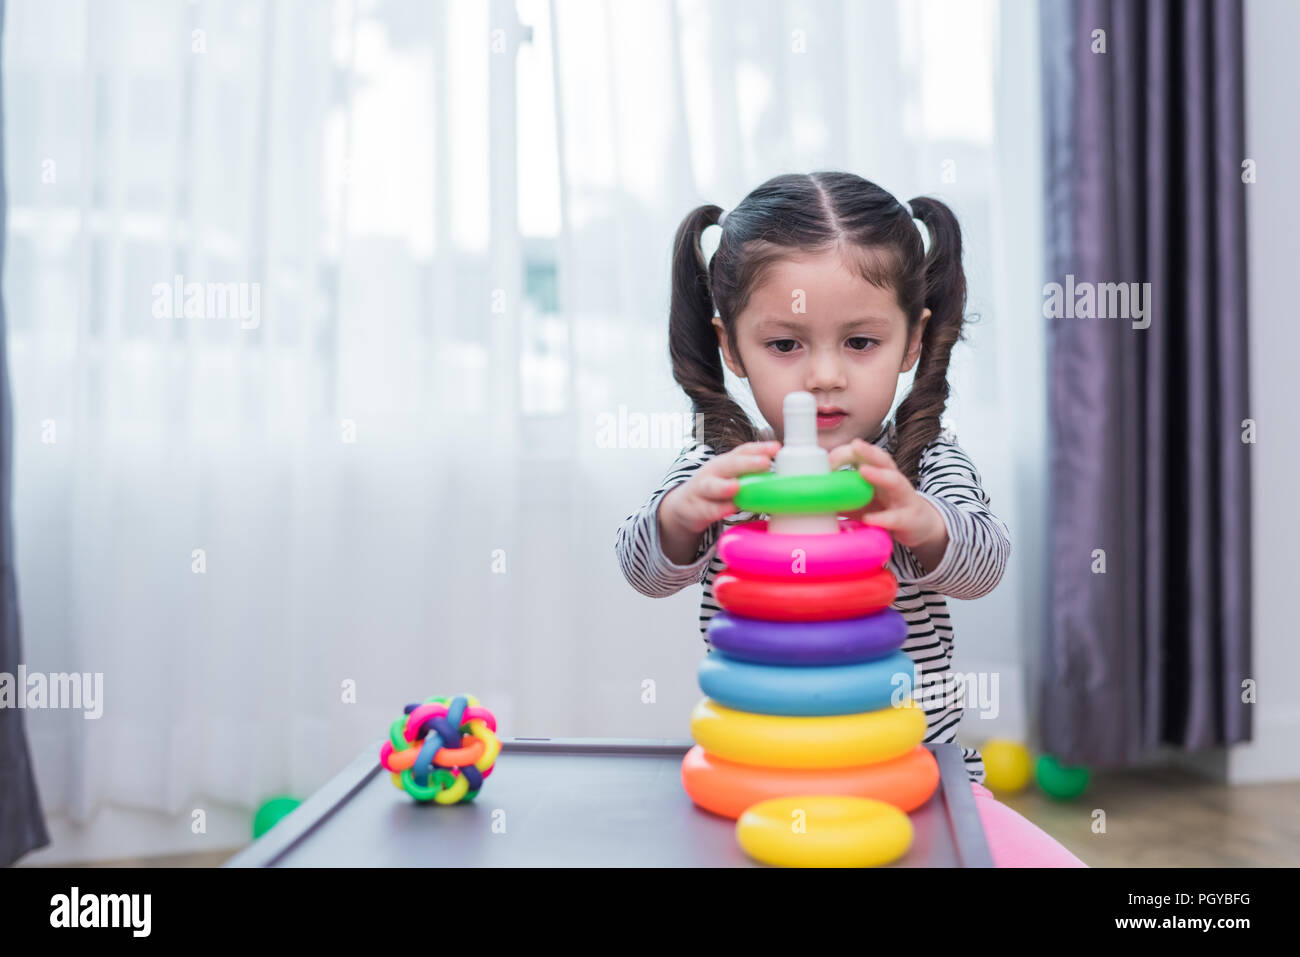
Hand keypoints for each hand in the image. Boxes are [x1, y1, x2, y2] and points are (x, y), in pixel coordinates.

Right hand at [660, 440, 780, 536]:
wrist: (684, 506)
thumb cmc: (716, 490)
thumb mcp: (732, 478)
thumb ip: (752, 476)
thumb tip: (788, 477)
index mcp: (725, 463)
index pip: (742, 451)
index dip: (759, 448)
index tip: (777, 447)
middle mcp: (712, 472)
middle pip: (728, 464)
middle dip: (747, 463)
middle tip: (765, 463)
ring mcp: (701, 489)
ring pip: (711, 486)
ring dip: (724, 487)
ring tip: (737, 487)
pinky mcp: (694, 508)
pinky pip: (706, 509)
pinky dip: (717, 510)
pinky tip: (729, 510)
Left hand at [828, 438, 947, 563]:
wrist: (921, 526)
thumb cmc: (888, 509)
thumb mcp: (863, 501)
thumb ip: (842, 497)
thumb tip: (812, 497)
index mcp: (880, 473)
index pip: (866, 456)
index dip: (849, 453)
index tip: (829, 458)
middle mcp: (894, 480)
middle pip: (883, 460)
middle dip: (869, 451)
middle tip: (854, 445)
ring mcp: (904, 498)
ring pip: (895, 481)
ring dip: (879, 475)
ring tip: (863, 471)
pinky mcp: (910, 518)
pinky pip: (896, 517)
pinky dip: (883, 518)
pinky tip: (870, 519)